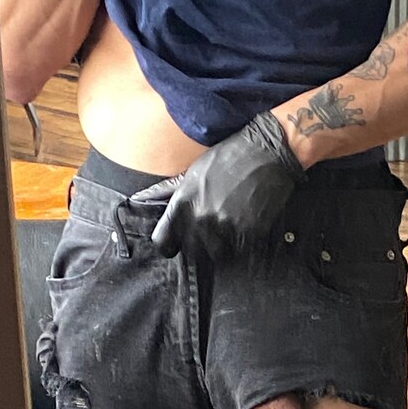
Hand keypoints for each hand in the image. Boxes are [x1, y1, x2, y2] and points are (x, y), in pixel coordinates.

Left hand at [151, 111, 305, 258]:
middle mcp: (202, 219)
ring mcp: (227, 228)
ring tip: (227, 227)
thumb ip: (169, 191)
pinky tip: (243, 223)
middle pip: (190, 252)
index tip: (175, 242)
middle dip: (196, 245)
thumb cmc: (229, 157)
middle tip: (207, 231)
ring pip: (215, 254)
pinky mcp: (249, 234)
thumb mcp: (194, 170)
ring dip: (219, 245)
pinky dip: (239, 242)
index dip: (168, 244)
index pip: (163, 242)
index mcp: (184, 203)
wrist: (268, 154)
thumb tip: (140, 198)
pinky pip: (238, 249)